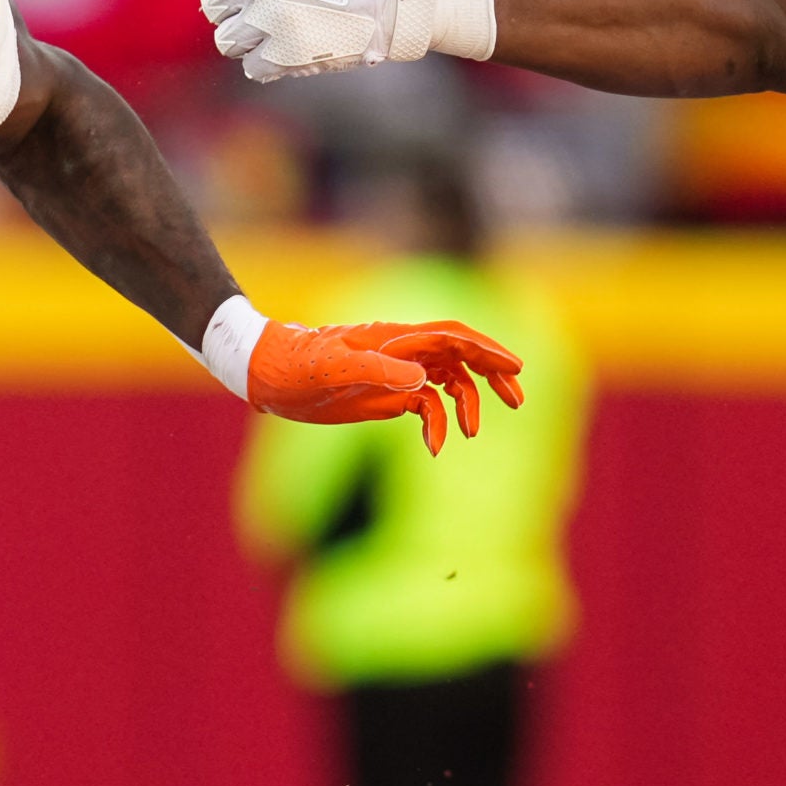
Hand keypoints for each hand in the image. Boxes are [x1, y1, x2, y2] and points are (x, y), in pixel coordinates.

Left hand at [187, 0, 440, 81]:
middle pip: (211, 7)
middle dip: (233, 8)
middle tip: (266, 6)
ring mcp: (270, 22)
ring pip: (226, 41)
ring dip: (246, 38)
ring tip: (277, 28)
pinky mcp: (284, 56)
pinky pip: (250, 67)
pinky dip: (267, 62)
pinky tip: (289, 47)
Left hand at [247, 320, 524, 454]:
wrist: (269, 375)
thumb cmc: (298, 363)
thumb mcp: (334, 367)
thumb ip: (379, 371)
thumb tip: (425, 380)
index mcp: (396, 339)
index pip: (453, 337)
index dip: (486, 349)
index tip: (514, 368)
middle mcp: (404, 353)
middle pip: (462, 356)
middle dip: (493, 373)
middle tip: (517, 400)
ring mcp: (398, 374)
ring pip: (450, 382)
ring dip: (469, 403)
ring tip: (472, 433)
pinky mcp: (388, 397)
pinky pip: (428, 408)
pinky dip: (439, 426)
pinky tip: (435, 447)